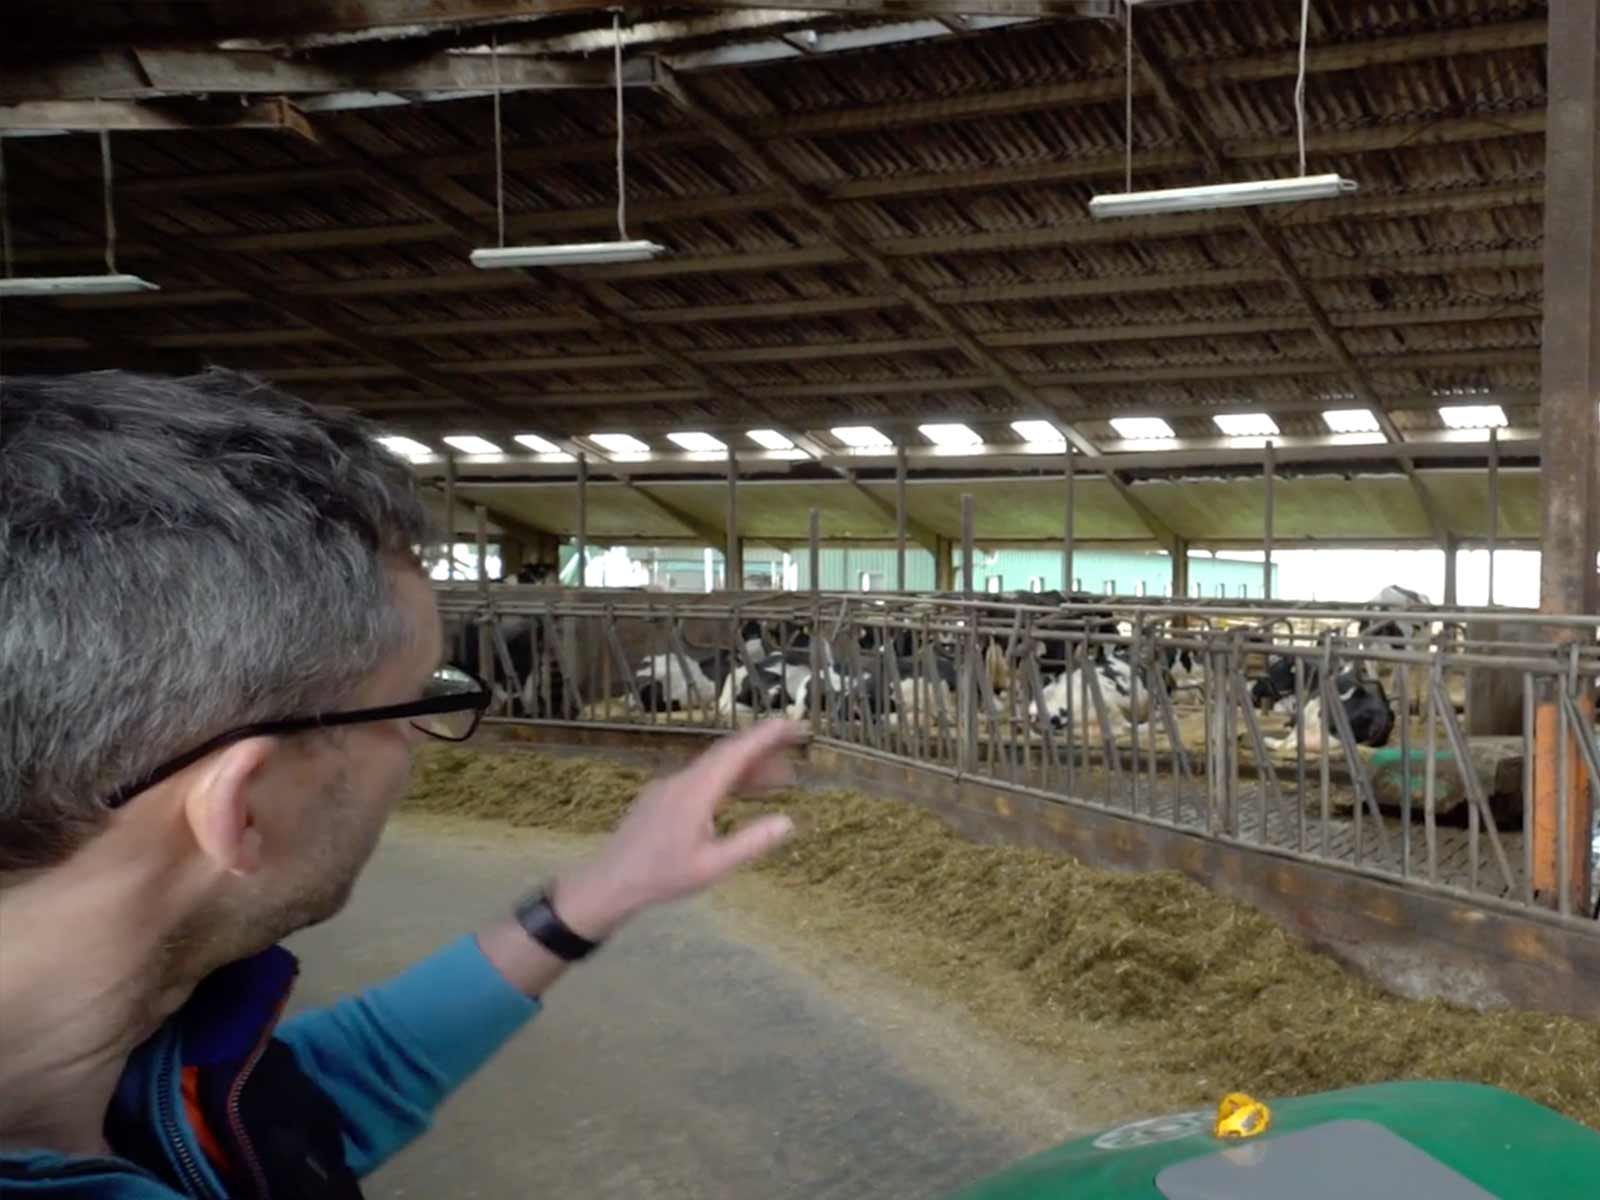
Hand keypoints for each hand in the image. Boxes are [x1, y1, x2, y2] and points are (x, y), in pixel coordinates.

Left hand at [551, 719, 805, 940]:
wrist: (610, 882)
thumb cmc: (662, 877)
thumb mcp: (713, 866)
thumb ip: (751, 842)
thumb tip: (788, 822)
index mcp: (696, 791)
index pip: (736, 753)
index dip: (766, 736)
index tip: (793, 724)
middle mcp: (682, 780)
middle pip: (727, 753)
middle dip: (762, 745)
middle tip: (796, 743)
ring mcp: (669, 786)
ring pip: (714, 767)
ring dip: (747, 767)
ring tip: (780, 776)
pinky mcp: (661, 797)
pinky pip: (701, 778)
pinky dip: (727, 779)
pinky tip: (740, 793)